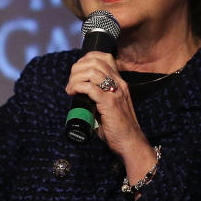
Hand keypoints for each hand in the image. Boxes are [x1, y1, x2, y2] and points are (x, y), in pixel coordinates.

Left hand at [64, 52, 157, 182]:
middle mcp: (119, 84)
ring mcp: (115, 92)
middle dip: (77, 69)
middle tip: (70, 83)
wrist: (131, 143)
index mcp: (120, 82)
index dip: (86, 59)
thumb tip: (81, 95)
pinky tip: (73, 93)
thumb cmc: (118, 129)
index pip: (104, 58)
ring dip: (75, 78)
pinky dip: (77, 87)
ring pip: (92, 72)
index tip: (76, 72)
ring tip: (70, 89)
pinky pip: (90, 88)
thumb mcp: (109, 107)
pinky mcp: (110, 103)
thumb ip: (99, 97)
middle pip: (95, 62)